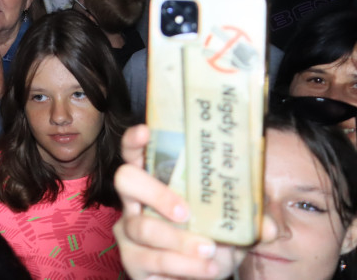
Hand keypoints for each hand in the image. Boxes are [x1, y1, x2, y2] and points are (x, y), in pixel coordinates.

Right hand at [113, 125, 239, 278]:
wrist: (197, 279)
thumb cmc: (210, 242)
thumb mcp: (232, 229)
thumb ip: (249, 222)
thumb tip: (270, 226)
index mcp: (157, 181)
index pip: (135, 153)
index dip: (134, 140)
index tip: (146, 132)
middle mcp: (136, 201)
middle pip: (125, 179)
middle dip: (156, 193)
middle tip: (185, 212)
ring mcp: (129, 230)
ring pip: (142, 227)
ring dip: (179, 241)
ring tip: (209, 251)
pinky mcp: (131, 259)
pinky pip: (151, 259)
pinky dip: (182, 265)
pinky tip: (204, 268)